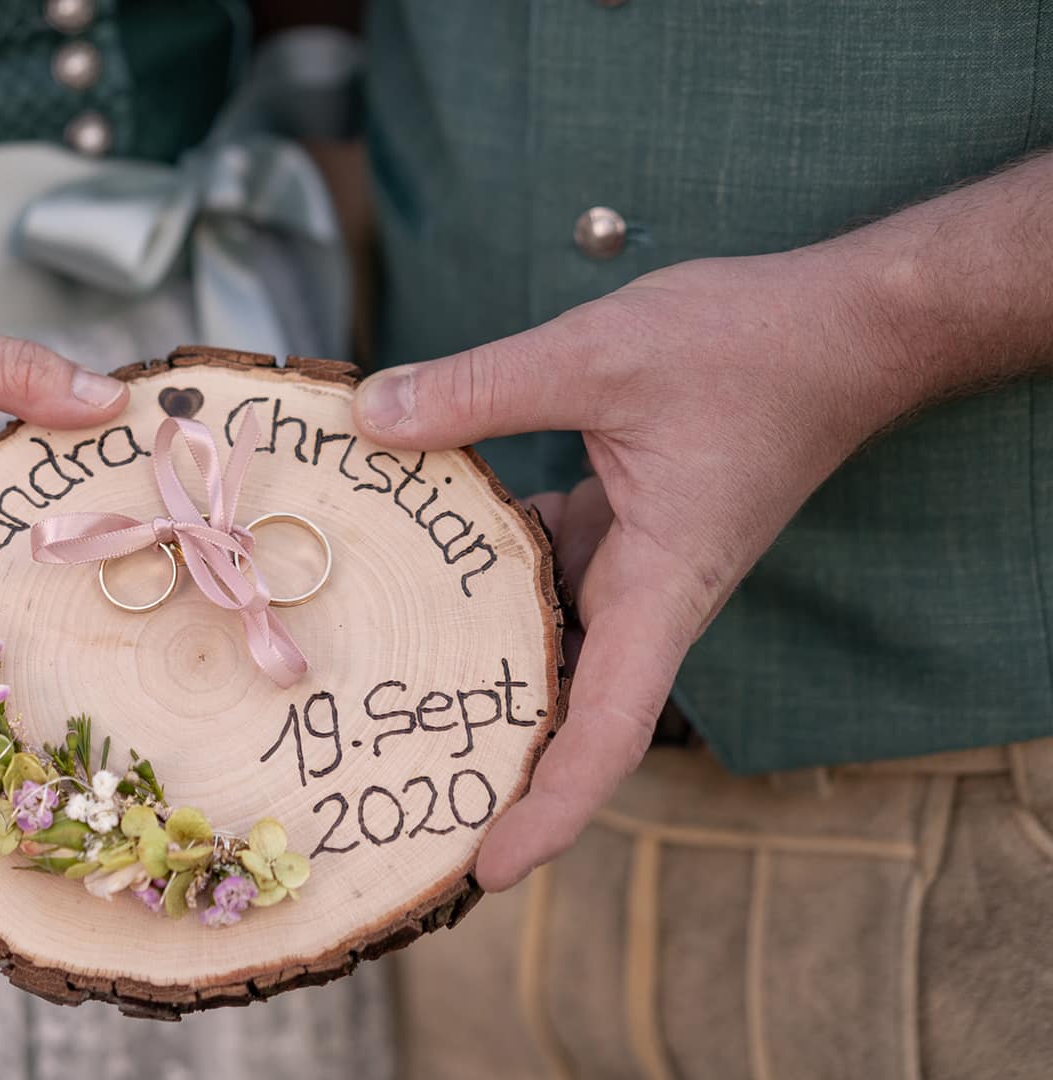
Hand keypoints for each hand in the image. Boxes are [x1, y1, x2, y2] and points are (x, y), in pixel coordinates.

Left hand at [351, 241, 927, 889]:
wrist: (848, 324)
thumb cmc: (753, 347)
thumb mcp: (598, 357)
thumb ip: (479, 388)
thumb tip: (369, 418)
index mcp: (659, 590)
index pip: (606, 733)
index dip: (551, 811)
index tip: (489, 868)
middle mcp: (644, 594)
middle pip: (564, 708)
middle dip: (494, 760)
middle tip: (397, 796)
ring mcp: (631, 561)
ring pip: (543, 636)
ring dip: (475, 661)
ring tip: (374, 686)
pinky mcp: (619, 518)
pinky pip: (538, 563)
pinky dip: (479, 566)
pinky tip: (407, 549)